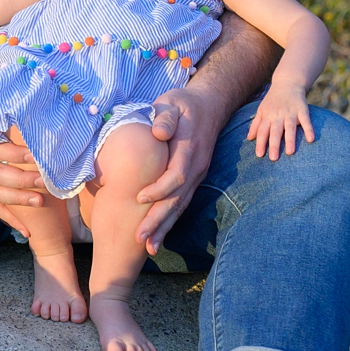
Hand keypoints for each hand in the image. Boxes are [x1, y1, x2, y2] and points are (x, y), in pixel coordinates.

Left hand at [134, 86, 229, 255]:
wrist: (210, 105)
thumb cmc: (183, 103)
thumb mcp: (172, 102)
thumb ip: (165, 116)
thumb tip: (159, 130)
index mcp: (189, 149)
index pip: (175, 176)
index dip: (158, 189)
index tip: (139, 198)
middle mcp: (196, 167)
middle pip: (178, 200)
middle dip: (159, 221)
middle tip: (141, 240)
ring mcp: (197, 175)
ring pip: (181, 206)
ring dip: (165, 227)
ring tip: (150, 248)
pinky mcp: (194, 179)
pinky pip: (182, 203)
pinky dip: (171, 221)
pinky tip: (159, 237)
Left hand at [248, 83, 315, 160]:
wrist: (287, 83)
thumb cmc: (273, 100)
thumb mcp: (262, 110)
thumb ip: (256, 124)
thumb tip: (249, 138)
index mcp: (267, 116)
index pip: (262, 131)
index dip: (260, 143)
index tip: (259, 155)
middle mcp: (278, 115)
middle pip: (275, 131)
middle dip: (274, 145)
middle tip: (273, 159)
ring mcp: (290, 112)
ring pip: (289, 127)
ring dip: (290, 139)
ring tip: (290, 152)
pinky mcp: (302, 109)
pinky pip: (306, 120)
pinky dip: (309, 129)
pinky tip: (311, 139)